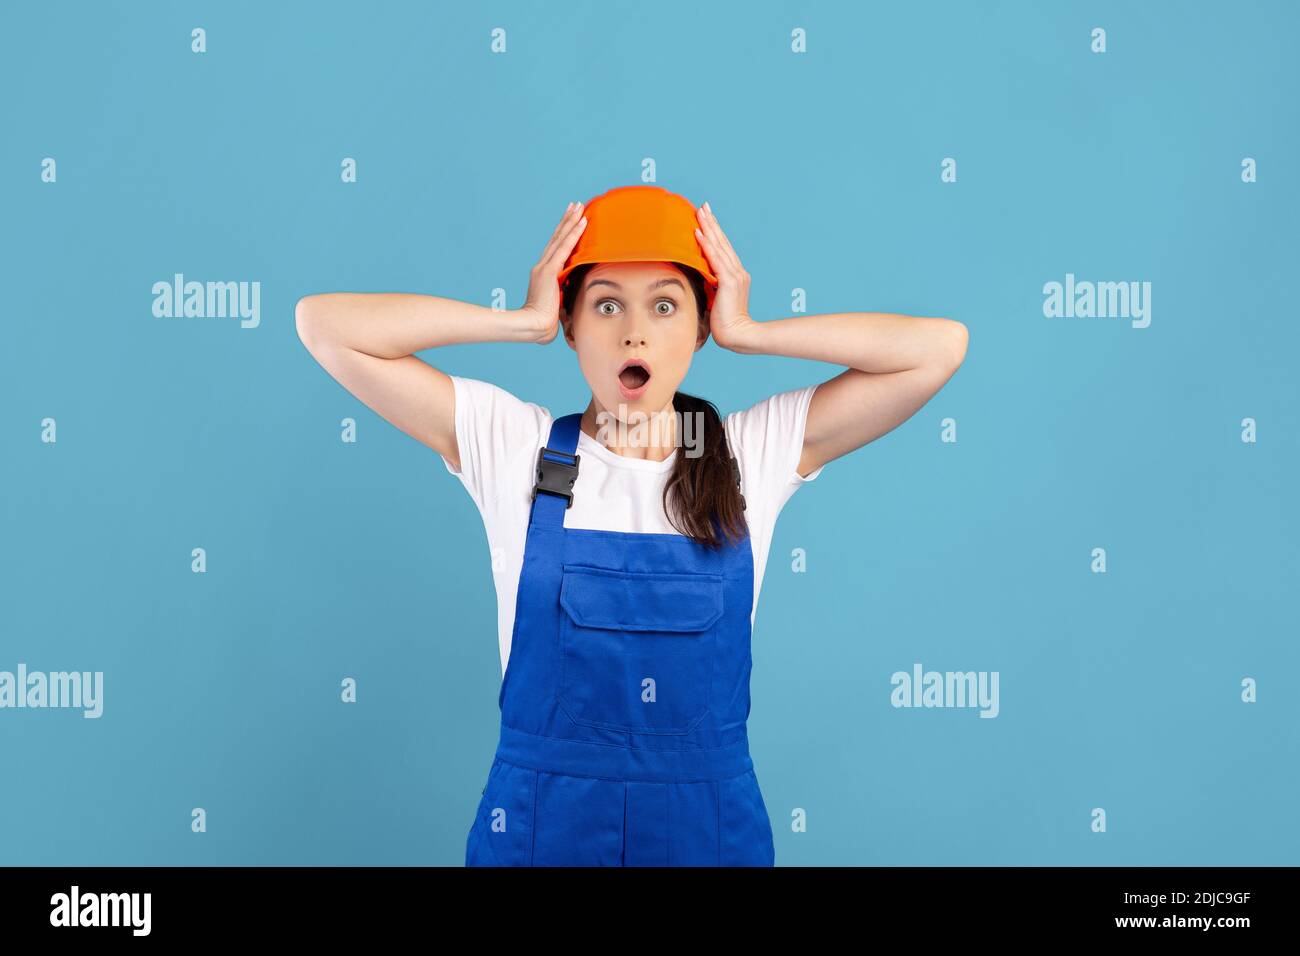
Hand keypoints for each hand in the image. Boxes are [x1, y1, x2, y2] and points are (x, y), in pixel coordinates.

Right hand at [520, 201, 586, 343]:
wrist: (533, 326)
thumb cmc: (542, 323)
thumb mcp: (555, 306)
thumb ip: (560, 299)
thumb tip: (566, 303)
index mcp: (544, 274)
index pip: (556, 249)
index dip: (564, 234)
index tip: (571, 220)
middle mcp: (543, 267)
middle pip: (557, 238)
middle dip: (567, 221)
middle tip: (575, 205)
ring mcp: (545, 268)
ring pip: (561, 239)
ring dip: (571, 222)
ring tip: (579, 207)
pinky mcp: (550, 271)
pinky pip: (565, 248)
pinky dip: (574, 234)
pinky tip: (582, 222)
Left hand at [694, 201, 756, 349]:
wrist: (736, 335)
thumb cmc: (723, 322)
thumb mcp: (714, 297)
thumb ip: (709, 283)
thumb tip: (699, 274)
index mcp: (735, 275)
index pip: (722, 249)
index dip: (714, 232)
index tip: (706, 217)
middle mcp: (737, 271)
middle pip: (722, 242)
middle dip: (711, 223)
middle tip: (703, 206)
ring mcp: (734, 276)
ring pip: (718, 247)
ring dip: (708, 228)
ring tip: (699, 213)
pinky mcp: (728, 282)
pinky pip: (715, 260)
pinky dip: (706, 246)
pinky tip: (698, 234)